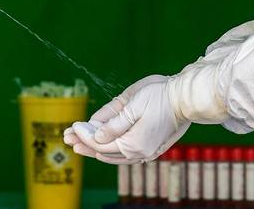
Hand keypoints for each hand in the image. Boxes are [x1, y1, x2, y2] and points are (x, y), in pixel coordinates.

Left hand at [63, 74, 189, 163]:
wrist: (186, 99)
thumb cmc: (160, 97)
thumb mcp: (133, 106)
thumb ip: (113, 124)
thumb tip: (95, 136)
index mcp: (133, 143)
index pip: (99, 143)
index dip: (83, 135)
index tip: (72, 125)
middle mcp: (139, 152)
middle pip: (104, 151)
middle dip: (84, 144)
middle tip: (66, 138)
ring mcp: (145, 152)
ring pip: (113, 156)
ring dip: (95, 149)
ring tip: (78, 145)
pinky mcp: (150, 148)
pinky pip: (124, 155)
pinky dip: (110, 152)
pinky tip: (102, 149)